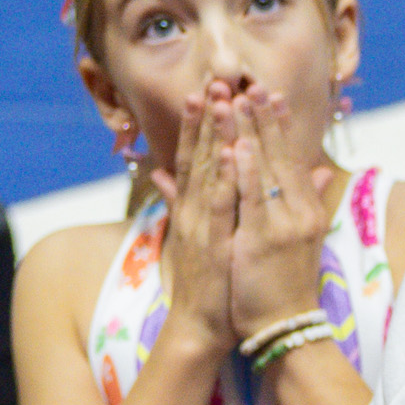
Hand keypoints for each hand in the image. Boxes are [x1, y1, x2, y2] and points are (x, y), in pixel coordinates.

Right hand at [151, 89, 238, 354]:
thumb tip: (177, 177)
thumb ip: (199, 203)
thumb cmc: (210, 284)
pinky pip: (219, 204)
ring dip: (212, 134)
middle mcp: (193, 210)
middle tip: (213, 78)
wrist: (200, 325)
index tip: (209, 89)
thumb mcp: (203, 236)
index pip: (196, 156)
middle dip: (207, 116)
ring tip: (218, 99)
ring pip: (207, 170)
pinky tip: (227, 150)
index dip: (202, 123)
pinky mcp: (213, 242)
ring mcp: (201, 224)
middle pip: (199, 154)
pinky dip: (222, 176)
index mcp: (193, 208)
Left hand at [225, 88, 336, 337]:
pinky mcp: (263, 240)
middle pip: (278, 155)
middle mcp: (299, 211)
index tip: (268, 94)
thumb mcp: (304, 237)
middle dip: (261, 118)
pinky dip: (244, 171)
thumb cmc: (286, 285)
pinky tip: (235, 145)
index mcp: (306, 209)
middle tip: (249, 83)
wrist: (287, 327)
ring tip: (233, 100)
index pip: (292, 157)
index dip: (278, 125)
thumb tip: (319, 168)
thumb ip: (308, 198)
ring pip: (263, 169)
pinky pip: (252, 199)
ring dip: (247, 132)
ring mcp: (283, 224)